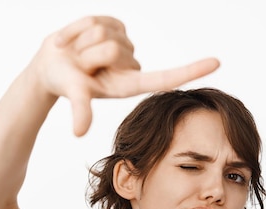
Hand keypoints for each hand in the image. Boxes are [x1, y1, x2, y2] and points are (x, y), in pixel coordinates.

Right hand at [29, 16, 219, 135]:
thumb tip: (78, 132)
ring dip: (80, 42)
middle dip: (87, 55)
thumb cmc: (63, 82)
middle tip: (78, 66)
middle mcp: (129, 64)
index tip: (216, 63)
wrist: (48, 65)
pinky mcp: (114, 25)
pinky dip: (76, 29)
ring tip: (74, 54)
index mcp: (128, 84)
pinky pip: (95, 19)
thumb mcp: (73, 95)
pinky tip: (73, 40)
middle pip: (112, 49)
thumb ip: (80, 110)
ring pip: (103, 32)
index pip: (164, 77)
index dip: (190, 70)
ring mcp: (123, 43)